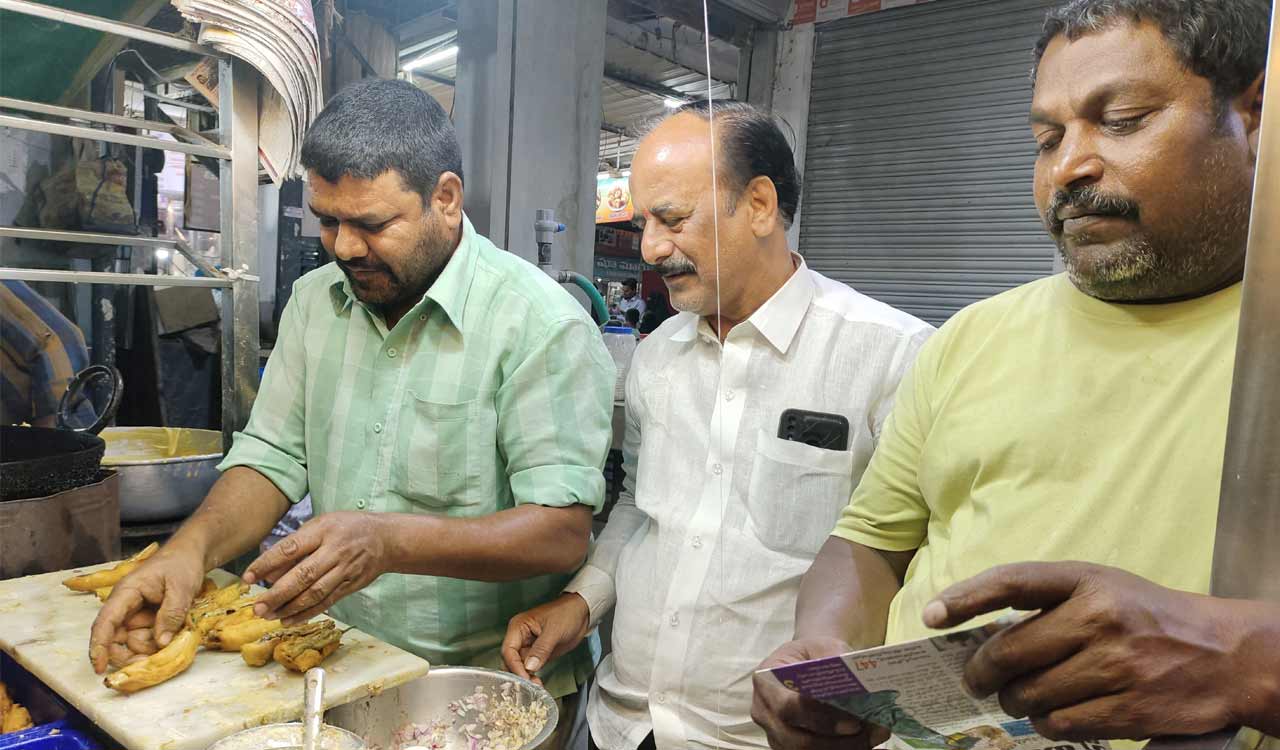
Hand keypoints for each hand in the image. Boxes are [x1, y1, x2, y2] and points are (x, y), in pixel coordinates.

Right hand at [89, 543, 206, 673]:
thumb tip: (161, 642)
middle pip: (115, 639)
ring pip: (132, 642)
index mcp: (126, 593)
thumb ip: (171, 614)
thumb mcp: (181, 587)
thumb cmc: (182, 564)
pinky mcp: (147, 621)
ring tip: (170, 641)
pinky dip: (156, 644)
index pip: (105, 622)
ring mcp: (136, 615)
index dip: (99, 647)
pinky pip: (147, 639)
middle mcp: (126, 606)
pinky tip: (171, 638)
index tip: (99, 667)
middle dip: (127, 654)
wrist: (191, 555)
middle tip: (148, 662)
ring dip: (146, 649)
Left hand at [245, 512, 388, 623]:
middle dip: (277, 594)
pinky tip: (289, 620)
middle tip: (257, 607)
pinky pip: (326, 602)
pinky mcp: (350, 586)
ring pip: (314, 593)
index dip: (267, 563)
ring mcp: (344, 570)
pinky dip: (307, 613)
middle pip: (303, 575)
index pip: (291, 548)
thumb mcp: (322, 525)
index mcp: (324, 531)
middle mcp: (335, 551)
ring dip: (289, 607)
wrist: (386, 539)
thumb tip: (268, 572)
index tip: (247, 577)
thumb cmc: (348, 528)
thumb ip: (296, 546)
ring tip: (269, 616)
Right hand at [501, 593, 590, 685]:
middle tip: (529, 686)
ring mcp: (527, 646)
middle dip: (518, 674)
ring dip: (525, 678)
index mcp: (518, 627)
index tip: (524, 678)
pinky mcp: (536, 654)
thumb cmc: (567, 613)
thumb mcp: (554, 630)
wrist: (581, 613)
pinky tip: (538, 684)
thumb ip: (541, 649)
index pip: (508, 651)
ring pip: (519, 667)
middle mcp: (519, 637)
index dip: (515, 666)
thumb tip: (529, 666)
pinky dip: (532, 677)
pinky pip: (529, 668)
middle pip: (510, 661)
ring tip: (536, 686)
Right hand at [752, 637, 889, 749]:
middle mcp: (764, 713)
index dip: (821, 718)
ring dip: (844, 748)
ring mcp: (775, 735)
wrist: (804, 664)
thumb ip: (835, 660)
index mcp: (766, 682)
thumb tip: (856, 683)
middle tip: (872, 733)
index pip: (788, 708)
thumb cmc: (812, 653)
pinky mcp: (789, 748)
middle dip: (838, 742)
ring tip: (875, 736)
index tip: (854, 721)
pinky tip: (866, 744)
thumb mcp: (822, 646)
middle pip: (798, 741)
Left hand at [924, 561, 1258, 740]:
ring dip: (1015, 702)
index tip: (932, 616)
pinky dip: (1045, 725)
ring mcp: (1115, 665)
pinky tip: (1052, 716)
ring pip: (1029, 695)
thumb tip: (978, 633)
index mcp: (1086, 579)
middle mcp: (1098, 617)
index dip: (965, 598)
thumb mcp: (1102, 588)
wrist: (1227, 654)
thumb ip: (1048, 603)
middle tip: (975, 680)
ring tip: (1021, 697)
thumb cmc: (1148, 617)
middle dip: (981, 673)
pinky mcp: (1128, 709)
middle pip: (1008, 652)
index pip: (1011, 582)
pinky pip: (1060, 725)